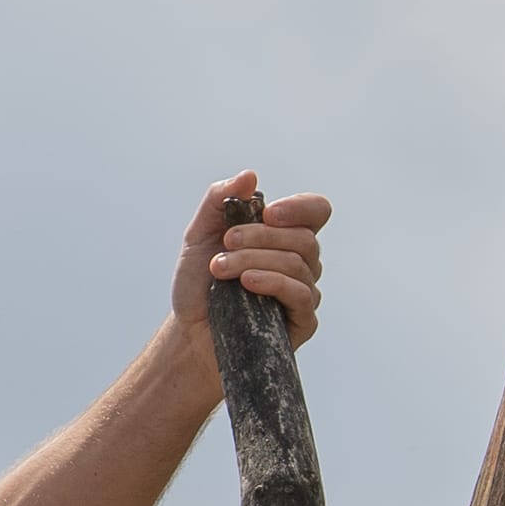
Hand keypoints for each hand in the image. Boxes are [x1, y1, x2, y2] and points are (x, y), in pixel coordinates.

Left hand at [180, 172, 333, 340]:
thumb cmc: (199, 283)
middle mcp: (301, 262)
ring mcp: (304, 291)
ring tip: (220, 268)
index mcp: (284, 236)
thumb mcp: (199, 234)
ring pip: (298, 263)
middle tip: (224, 244)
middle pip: (303, 237)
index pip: (316, 210)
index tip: (267, 212)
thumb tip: (249, 175)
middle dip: (259, 236)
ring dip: (253, 260)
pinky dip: (272, 282)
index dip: (300, 207)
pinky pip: (301, 294)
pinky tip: (247, 283)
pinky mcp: (303, 320)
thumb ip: (220, 200)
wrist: (188, 330)